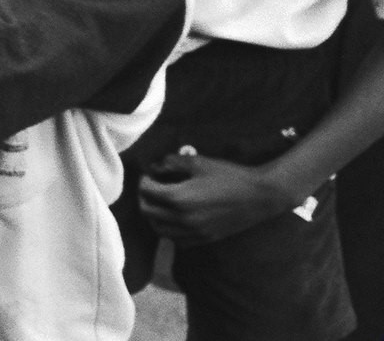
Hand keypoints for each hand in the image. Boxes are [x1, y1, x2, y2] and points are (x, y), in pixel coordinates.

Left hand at [137, 152, 299, 245]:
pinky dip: (169, 230)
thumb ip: (172, 162)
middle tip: (151, 187)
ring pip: (159, 230)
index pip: (146, 191)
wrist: (259, 196)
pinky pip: (176, 240)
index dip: (144, 180)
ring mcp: (194, 232)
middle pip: (147, 212)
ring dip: (153, 216)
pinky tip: (174, 218)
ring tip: (160, 203)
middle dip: (144, 197)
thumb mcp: (198, 162)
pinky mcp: (204, 239)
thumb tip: (155, 166)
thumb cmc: (229, 176)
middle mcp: (183, 219)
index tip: (150, 174)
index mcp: (179, 198)